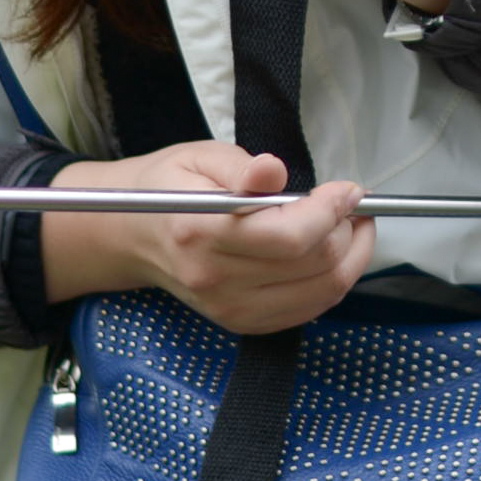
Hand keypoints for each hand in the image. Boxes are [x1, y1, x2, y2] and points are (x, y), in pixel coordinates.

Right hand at [38, 142, 372, 330]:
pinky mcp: (239, 323)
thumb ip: (241, 166)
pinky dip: (331, 284)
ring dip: (350, 259)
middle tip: (351, 204)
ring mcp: (228, 308)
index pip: (288, 238)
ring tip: (350, 226)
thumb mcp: (200, 156)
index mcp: (201, 231)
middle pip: (312, 267)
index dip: (332, 212)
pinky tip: (332, 255)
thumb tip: (274, 170)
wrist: (130, 233)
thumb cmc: (169, 184)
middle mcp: (214, 278)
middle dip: (348, 231)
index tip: (350, 189)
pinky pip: (306, 312)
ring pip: (319, 294)